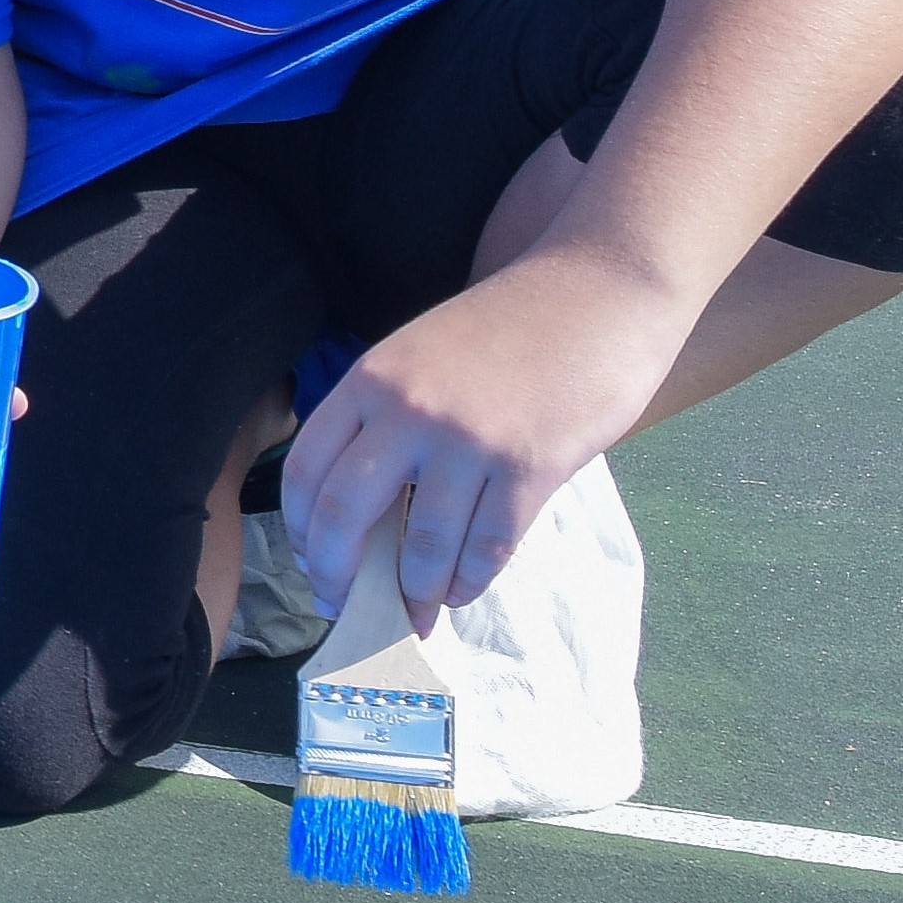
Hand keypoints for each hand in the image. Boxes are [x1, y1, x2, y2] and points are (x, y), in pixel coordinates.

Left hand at [280, 254, 690, 626]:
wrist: (599, 289)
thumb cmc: (510, 325)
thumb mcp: (419, 354)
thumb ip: (386, 417)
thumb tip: (363, 507)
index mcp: (369, 381)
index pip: (306, 471)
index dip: (303, 531)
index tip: (312, 564)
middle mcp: (408, 411)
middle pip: (345, 515)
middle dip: (340, 575)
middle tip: (347, 608)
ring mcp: (469, 440)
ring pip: (423, 544)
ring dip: (416, 591)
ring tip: (417, 613)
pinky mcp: (531, 465)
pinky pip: (488, 544)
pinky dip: (470, 578)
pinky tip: (463, 589)